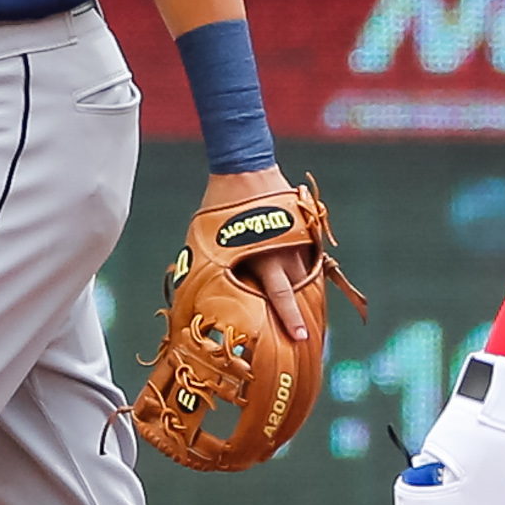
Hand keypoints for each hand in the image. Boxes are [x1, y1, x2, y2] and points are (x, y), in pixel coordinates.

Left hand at [200, 165, 309, 340]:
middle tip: (310, 336)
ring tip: (310, 312)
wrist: (244, 166)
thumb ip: (210, 268)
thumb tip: (194, 293)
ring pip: (308, 274)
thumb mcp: (205, 241)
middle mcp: (284, 252)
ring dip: (307, 292)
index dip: (291, 320)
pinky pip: (310, 256)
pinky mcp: (304, 227)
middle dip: (305, 313)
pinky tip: (306, 282)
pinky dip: (308, 270)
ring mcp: (297, 238)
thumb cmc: (218, 206)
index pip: (281, 297)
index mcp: (262, 258)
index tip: (302, 338)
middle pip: (301, 290)